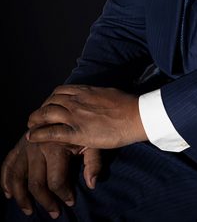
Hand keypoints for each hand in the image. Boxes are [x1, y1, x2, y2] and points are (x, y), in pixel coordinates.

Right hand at [1, 135, 101, 217]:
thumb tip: (92, 184)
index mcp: (56, 146)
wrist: (67, 108)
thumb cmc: (82, 128)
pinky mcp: (19, 145)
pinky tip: (8, 193)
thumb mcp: (92, 141)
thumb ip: (94, 162)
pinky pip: (8, 164)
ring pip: (18, 177)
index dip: (64, 194)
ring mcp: (26, 146)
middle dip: (45, 201)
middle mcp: (38, 146)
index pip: (56, 180)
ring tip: (28, 210)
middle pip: (36, 183)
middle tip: (54, 212)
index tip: (71, 201)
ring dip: (21, 197)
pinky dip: (5, 180)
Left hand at [27, 85, 147, 148]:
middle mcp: (77, 100)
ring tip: (30, 125)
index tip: (49, 105)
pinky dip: (39, 134)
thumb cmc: (128, 105)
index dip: (51, 98)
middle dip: (41, 109)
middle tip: (36, 117)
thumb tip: (97, 98)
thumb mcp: (109, 93)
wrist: (136, 115)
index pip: (60, 91)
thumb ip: (98, 96)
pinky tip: (33, 137)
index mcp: (86, 90)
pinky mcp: (77, 132)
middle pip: (50, 101)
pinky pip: (52, 132)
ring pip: (47, 114)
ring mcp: (76, 115)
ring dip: (35, 120)